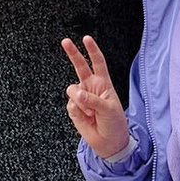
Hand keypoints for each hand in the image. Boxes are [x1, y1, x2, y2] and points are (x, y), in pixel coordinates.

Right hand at [59, 34, 131, 159]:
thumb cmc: (114, 123)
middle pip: (80, 66)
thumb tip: (77, 93)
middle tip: (65, 41)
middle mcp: (90, 87)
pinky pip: (71, 105)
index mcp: (103, 83)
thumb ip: (93, 100)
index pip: (98, 63)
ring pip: (72, 90)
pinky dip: (78, 112)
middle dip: (73, 53)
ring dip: (81, 102)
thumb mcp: (108, 109)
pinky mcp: (73, 109)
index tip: (86, 38)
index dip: (92, 50)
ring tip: (92, 113)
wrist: (108, 142)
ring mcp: (81, 98)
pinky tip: (86, 118)